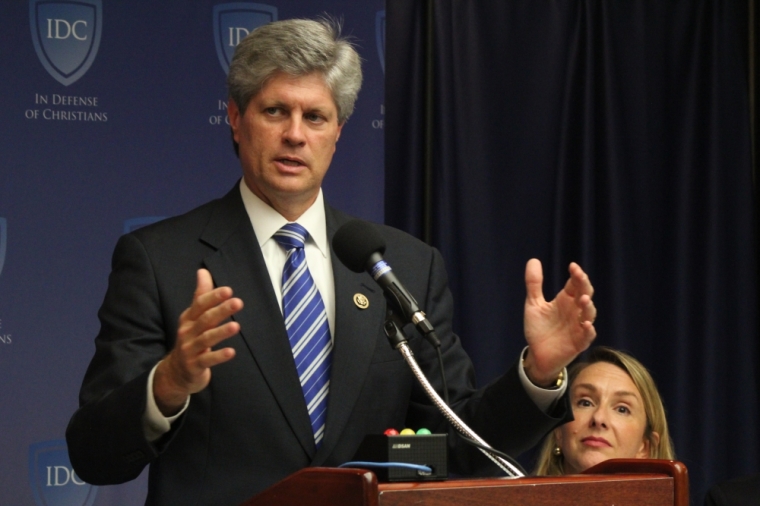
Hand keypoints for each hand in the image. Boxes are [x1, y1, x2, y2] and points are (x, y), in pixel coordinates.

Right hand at [153, 269, 242, 414]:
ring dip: (221, 332)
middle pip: (205, 319)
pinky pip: (207, 360)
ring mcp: (190, 349)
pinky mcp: (195, 365)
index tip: (228, 290)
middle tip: (238, 302)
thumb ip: (200, 295)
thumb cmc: (190, 340)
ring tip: (236, 326)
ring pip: (206, 339)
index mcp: (188, 318)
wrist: (176, 373)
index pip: (200, 304)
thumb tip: (202, 271)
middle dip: (220, 310)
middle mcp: (188, 332)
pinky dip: (218, 356)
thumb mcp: (193, 317)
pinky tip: (231, 352)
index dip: (213, 297)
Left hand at [522, 259, 595, 386]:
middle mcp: (575, 311)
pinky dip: (588, 330)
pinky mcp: (579, 343)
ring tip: (583, 299)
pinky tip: (586, 324)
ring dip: (588, 307)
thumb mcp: (533, 304)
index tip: (572, 266)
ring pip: (589, 314)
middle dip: (584, 285)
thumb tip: (533, 260)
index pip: (575, 284)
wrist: (537, 354)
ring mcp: (579, 326)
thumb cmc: (538, 328)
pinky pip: (587, 336)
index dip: (576, 275)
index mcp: (566, 300)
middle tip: (580, 277)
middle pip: (585, 294)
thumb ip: (534, 284)